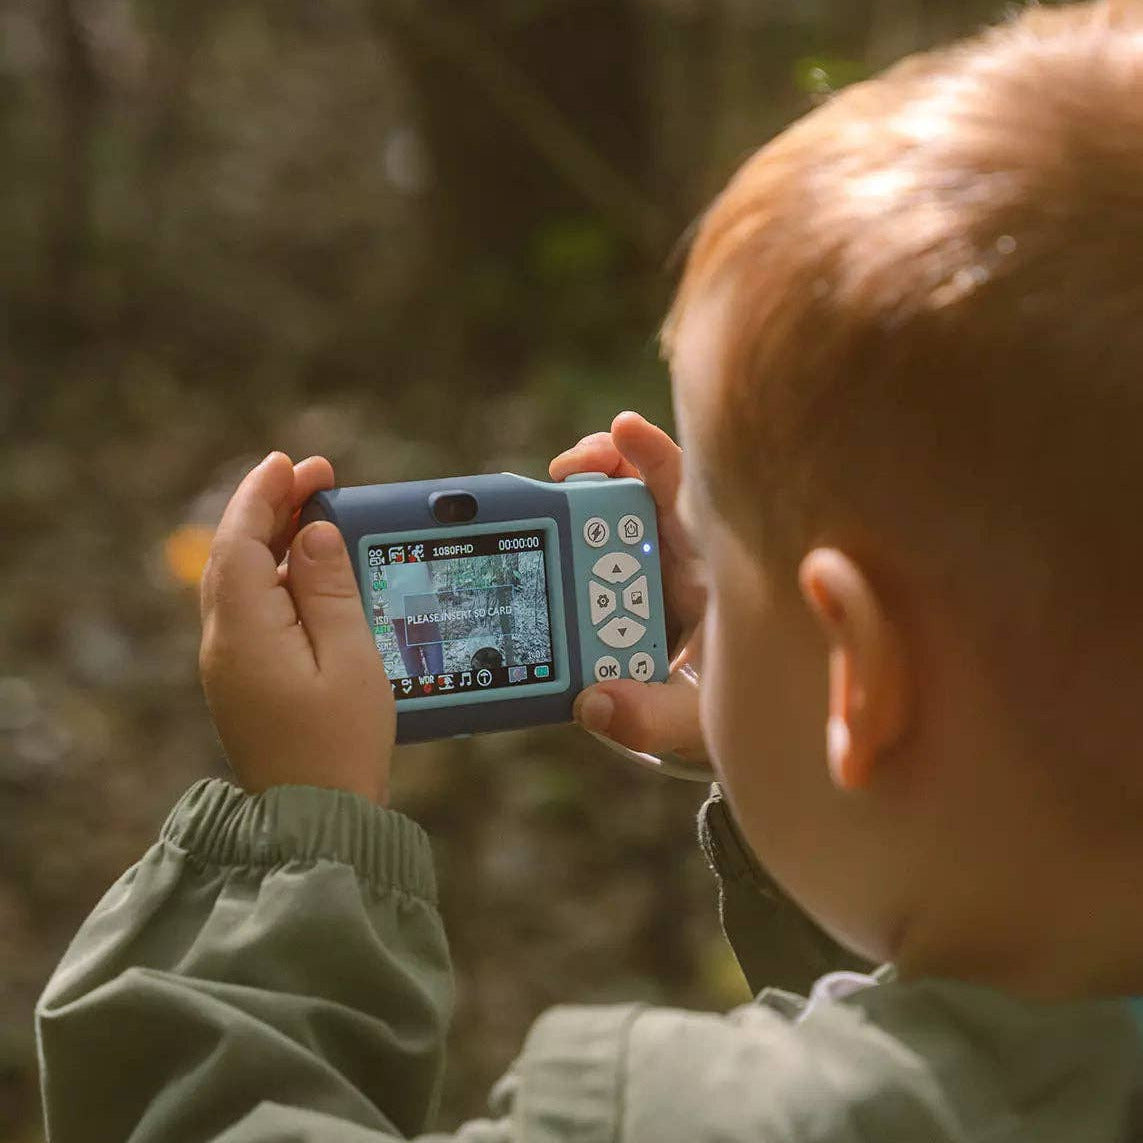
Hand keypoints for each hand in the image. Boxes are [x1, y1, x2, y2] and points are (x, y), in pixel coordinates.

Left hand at [199, 452, 394, 802]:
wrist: (317, 819)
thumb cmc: (342, 744)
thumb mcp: (350, 659)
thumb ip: (329, 590)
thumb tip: (312, 534)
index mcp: (245, 634)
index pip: (239, 543)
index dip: (262, 497)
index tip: (291, 463)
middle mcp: (225, 644)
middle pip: (233, 555)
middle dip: (270, 509)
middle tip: (316, 476)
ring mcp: (230, 665)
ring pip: (239, 581)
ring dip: (271, 539)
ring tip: (316, 513)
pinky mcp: (245, 680)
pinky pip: (251, 609)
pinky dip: (274, 575)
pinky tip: (308, 569)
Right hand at [549, 412, 707, 763]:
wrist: (744, 717)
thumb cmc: (735, 704)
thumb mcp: (701, 719)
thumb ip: (654, 716)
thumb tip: (593, 703)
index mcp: (717, 572)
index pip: (693, 495)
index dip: (657, 457)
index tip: (624, 429)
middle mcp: (688, 558)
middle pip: (647, 488)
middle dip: (608, 464)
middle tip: (566, 469)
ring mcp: (659, 565)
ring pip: (621, 507)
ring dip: (585, 494)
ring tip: (553, 488)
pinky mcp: (632, 581)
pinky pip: (602, 541)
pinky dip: (576, 529)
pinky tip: (548, 532)